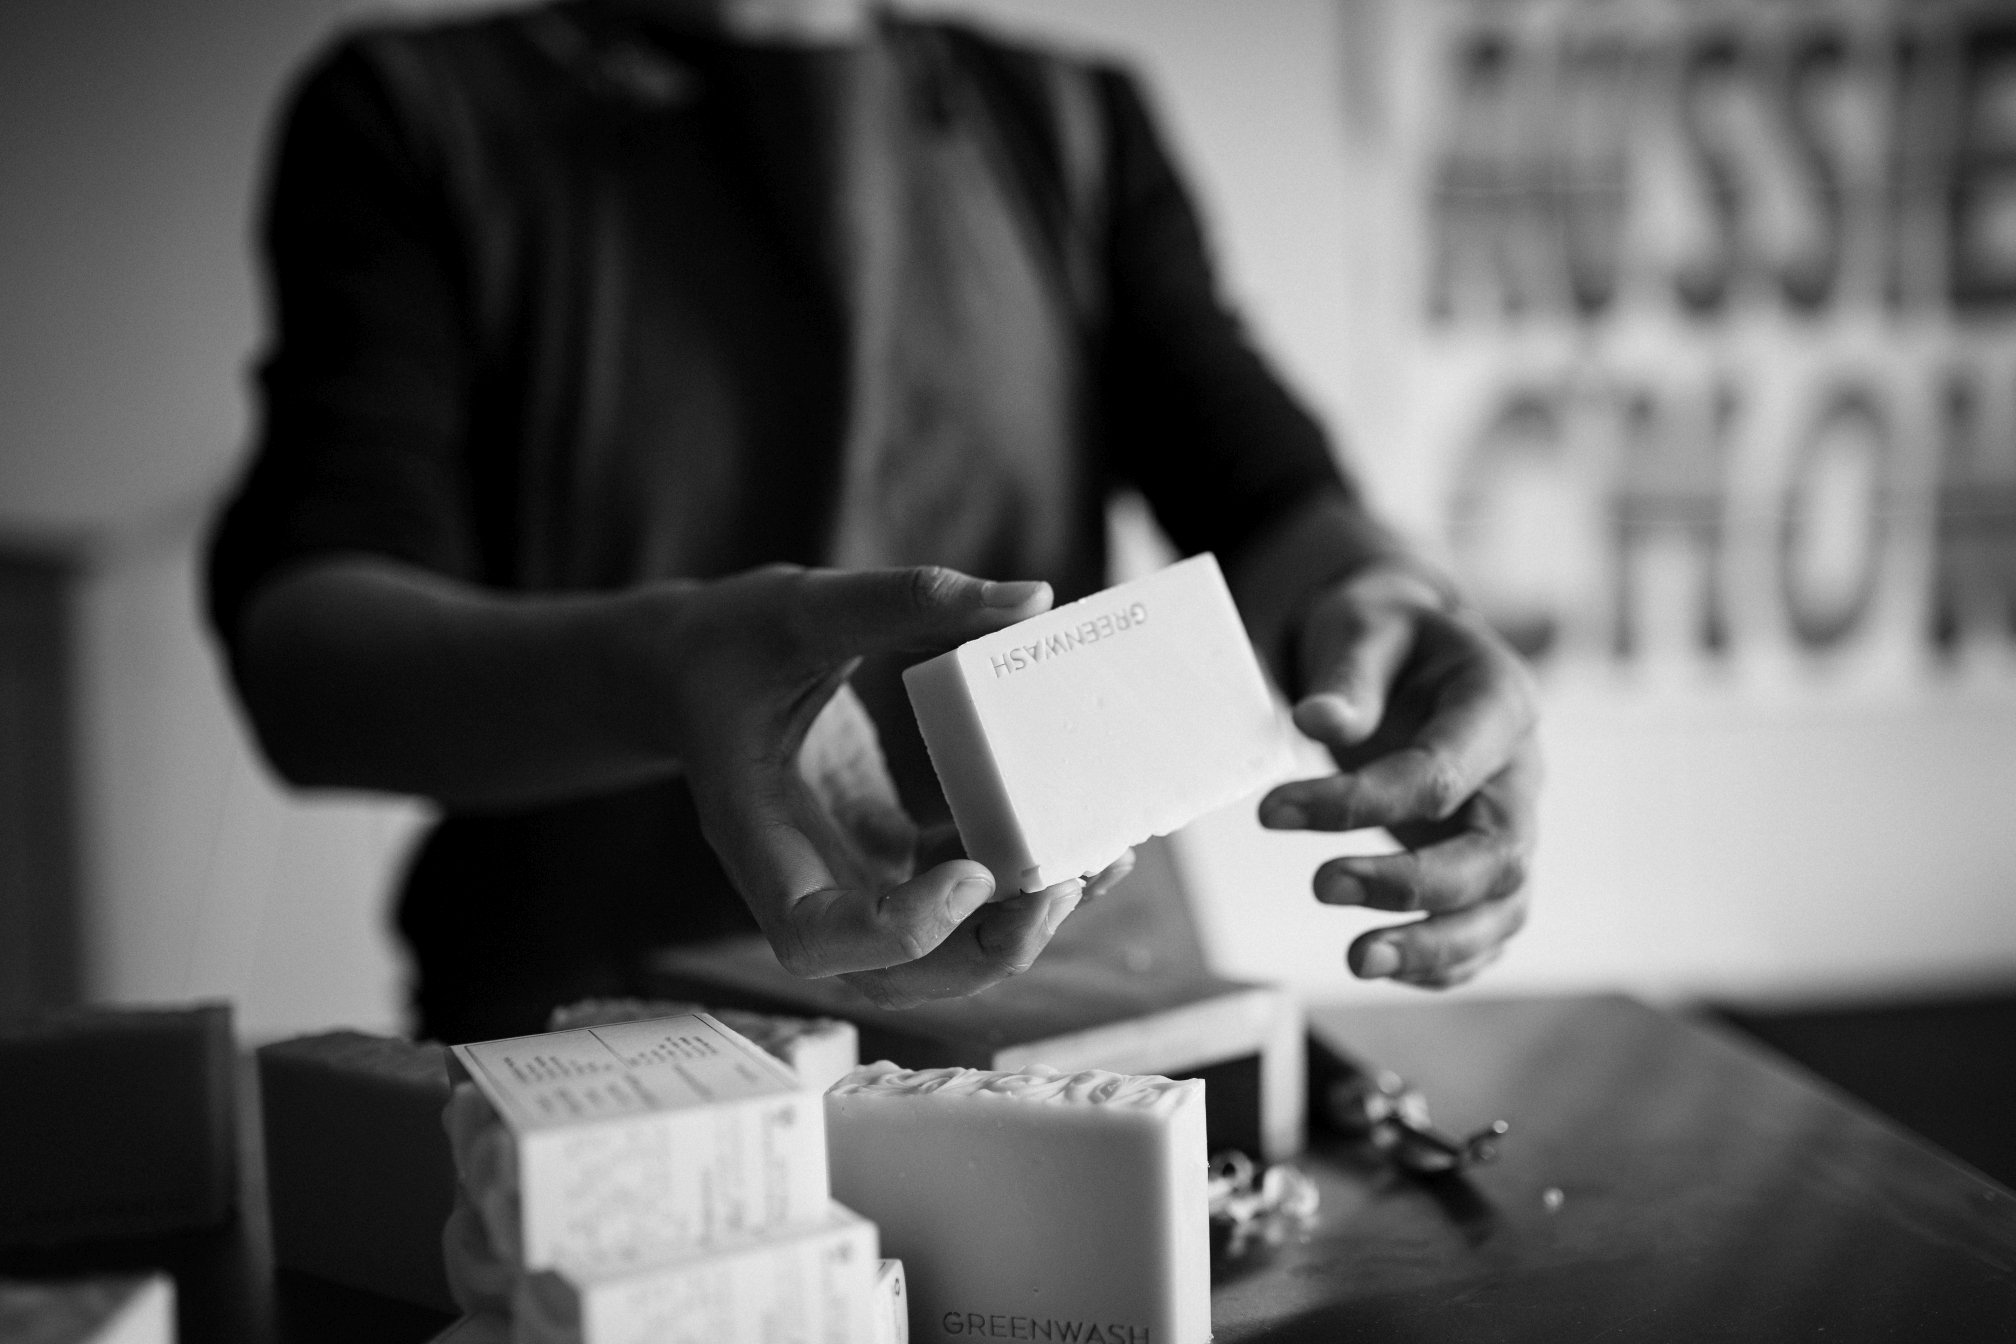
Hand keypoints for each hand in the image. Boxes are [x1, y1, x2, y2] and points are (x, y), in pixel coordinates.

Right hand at [622, 564, 1085, 1007]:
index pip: (814, 937)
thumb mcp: (803, 603)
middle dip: (990, 948)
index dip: (901, 929)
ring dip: (1021, 929)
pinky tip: (1079, 839)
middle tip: (1067, 881)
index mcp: (757, 837)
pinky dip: (1018, 886)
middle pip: (895, 976)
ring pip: (937, 956)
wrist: (693, 670)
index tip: (974, 871)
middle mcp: (804, 882)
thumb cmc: (729, 639)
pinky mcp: (886, 861)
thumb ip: (909, 599)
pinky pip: (958, 901)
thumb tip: (1033, 598)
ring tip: (1099, 863)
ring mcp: (848, 881)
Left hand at [1258, 565, 1539, 986]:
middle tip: (1320, 885)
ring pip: (1503, 905)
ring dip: (1435, 943)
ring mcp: (1513, 824)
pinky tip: (1383, 964)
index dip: (1359, 801)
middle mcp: (1521, 773)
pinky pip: (1488, 927)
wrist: (1411, 653)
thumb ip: (1349, 675)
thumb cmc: (1386, 638)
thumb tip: (1319, 722)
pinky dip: (1445, 960)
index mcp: (1500, 702)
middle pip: (1496, 853)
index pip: (1443, 772)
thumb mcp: (1365, 627)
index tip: (1271, 811)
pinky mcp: (1489, 864)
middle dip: (1410, 884)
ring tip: (1357, 961)